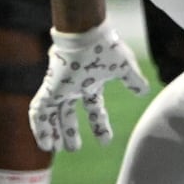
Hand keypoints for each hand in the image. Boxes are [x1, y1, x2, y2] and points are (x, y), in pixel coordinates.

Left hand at [29, 22, 149, 151]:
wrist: (88, 34)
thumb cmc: (106, 47)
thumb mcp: (124, 67)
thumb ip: (133, 80)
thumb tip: (143, 91)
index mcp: (91, 83)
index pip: (93, 108)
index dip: (99, 125)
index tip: (105, 142)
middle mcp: (73, 87)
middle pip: (68, 113)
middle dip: (69, 131)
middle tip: (72, 148)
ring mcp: (60, 88)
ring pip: (52, 114)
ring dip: (53, 132)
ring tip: (54, 149)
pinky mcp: (49, 88)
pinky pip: (39, 111)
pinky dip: (39, 127)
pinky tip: (43, 142)